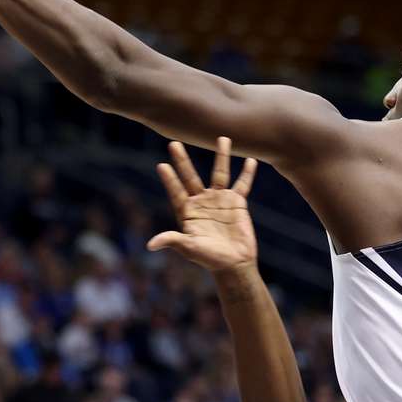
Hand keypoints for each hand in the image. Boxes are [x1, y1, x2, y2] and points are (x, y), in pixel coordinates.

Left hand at [147, 137, 258, 271]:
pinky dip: (247, 173)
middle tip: (173, 143)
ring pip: (220, 173)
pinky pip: (242, 184)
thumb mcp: (189, 248)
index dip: (170, 179)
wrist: (233, 263)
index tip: (162, 165)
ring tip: (223, 138)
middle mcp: (201, 202)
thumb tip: (150, 245)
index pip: (176, 191)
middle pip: (191, 176)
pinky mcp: (237, 203)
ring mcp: (219, 200)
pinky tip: (251, 160)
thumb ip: (172, 241)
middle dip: (183, 161)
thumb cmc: (208, 258)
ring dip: (222, 156)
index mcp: (187, 211)